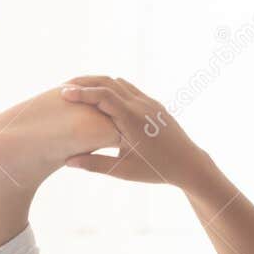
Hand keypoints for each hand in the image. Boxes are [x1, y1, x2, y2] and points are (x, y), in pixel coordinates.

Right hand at [58, 76, 214, 190]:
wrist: (190, 165)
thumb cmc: (157, 171)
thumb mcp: (124, 170)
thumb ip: (96, 165)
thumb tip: (67, 162)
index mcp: (133, 120)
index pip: (103, 95)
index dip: (82, 92)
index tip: (63, 93)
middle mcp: (142, 106)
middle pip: (108, 82)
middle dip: (85, 82)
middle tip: (64, 88)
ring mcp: (150, 103)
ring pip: (119, 83)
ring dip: (98, 83)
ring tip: (79, 90)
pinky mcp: (154, 105)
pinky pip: (129, 89)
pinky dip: (112, 88)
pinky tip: (100, 97)